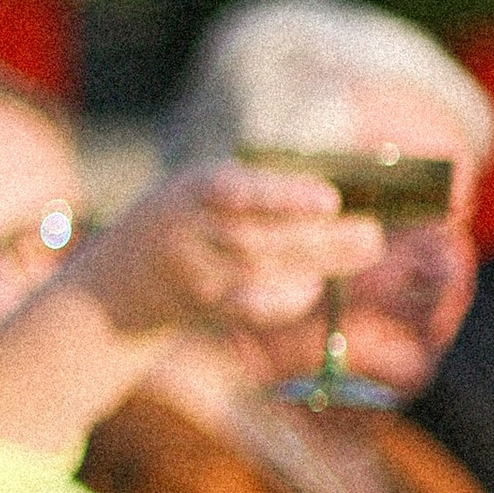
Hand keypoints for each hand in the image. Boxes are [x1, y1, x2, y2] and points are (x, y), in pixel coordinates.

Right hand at [67, 158, 386, 343]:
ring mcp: (197, 272)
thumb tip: (333, 198)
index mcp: (193, 189)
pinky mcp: (205, 305)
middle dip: (321, 237)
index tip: (329, 200)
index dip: (284, 197)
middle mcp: (190, 231)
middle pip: (261, 237)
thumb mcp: (204, 185)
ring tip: (364, 249)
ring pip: (262, 271)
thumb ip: (256, 189)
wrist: (124, 278)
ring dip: (318, 263)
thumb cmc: (187, 217)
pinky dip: (286, 299)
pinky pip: (251, 307)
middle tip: (370, 232)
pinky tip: (314, 285)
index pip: (239, 192)